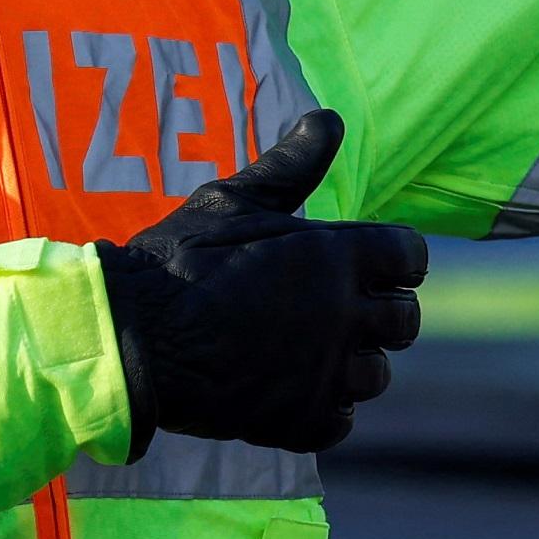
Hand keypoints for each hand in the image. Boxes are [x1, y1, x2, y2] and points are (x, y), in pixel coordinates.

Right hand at [95, 112, 427, 452]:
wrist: (128, 336)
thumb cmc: (178, 259)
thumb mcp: (233, 200)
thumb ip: (292, 165)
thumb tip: (328, 118)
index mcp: (338, 254)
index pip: (411, 258)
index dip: (391, 262)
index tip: (363, 268)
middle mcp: (344, 314)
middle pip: (404, 321)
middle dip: (377, 315)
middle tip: (330, 313)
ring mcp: (325, 372)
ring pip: (375, 375)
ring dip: (349, 365)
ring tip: (303, 352)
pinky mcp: (300, 420)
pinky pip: (340, 421)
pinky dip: (320, 410)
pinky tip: (286, 389)